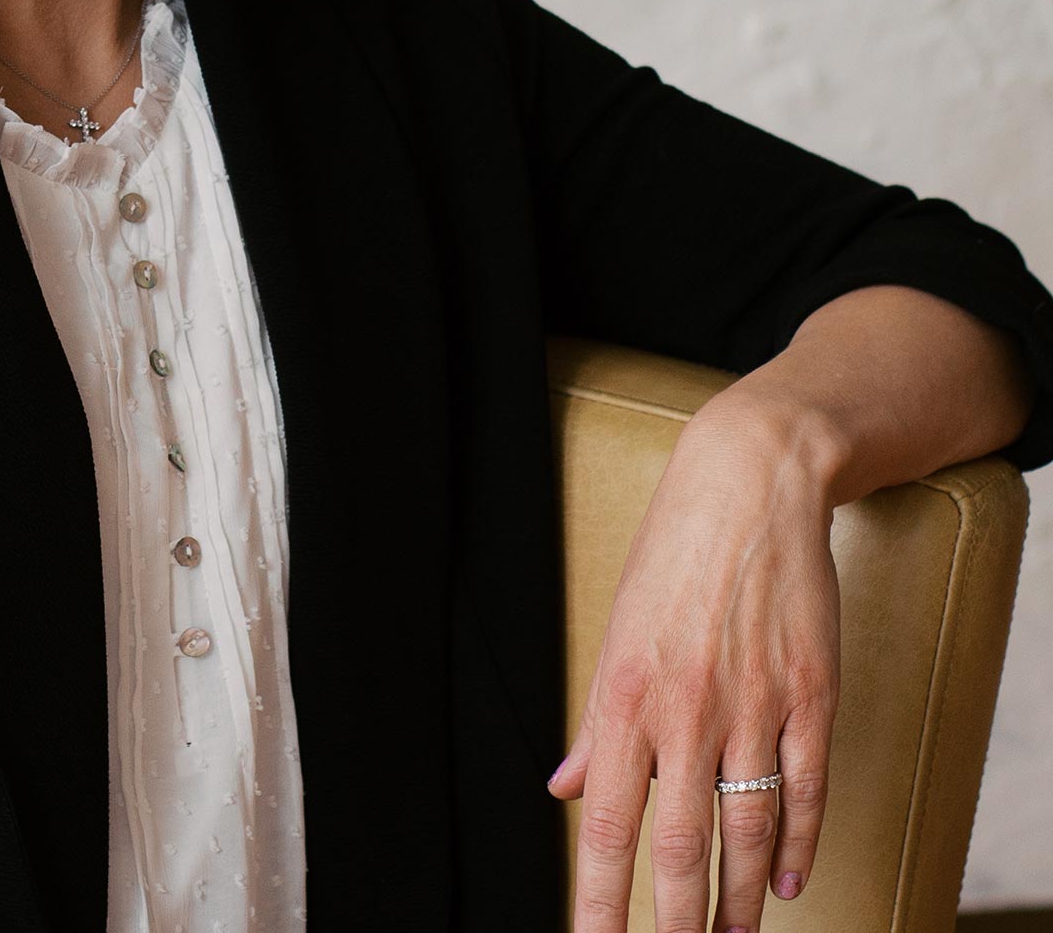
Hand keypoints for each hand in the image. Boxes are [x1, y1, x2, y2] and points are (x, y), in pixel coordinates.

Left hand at [547, 392, 843, 931]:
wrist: (748, 486)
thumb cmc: (672, 554)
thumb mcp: (615, 630)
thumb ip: (595, 722)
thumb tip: (567, 788)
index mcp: (625, 693)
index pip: (607, 824)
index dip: (599, 899)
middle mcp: (687, 709)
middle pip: (677, 846)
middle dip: (675, 921)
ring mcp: (754, 705)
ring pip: (746, 832)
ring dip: (740, 900)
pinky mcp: (809, 695)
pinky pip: (805, 790)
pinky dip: (799, 844)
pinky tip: (788, 881)